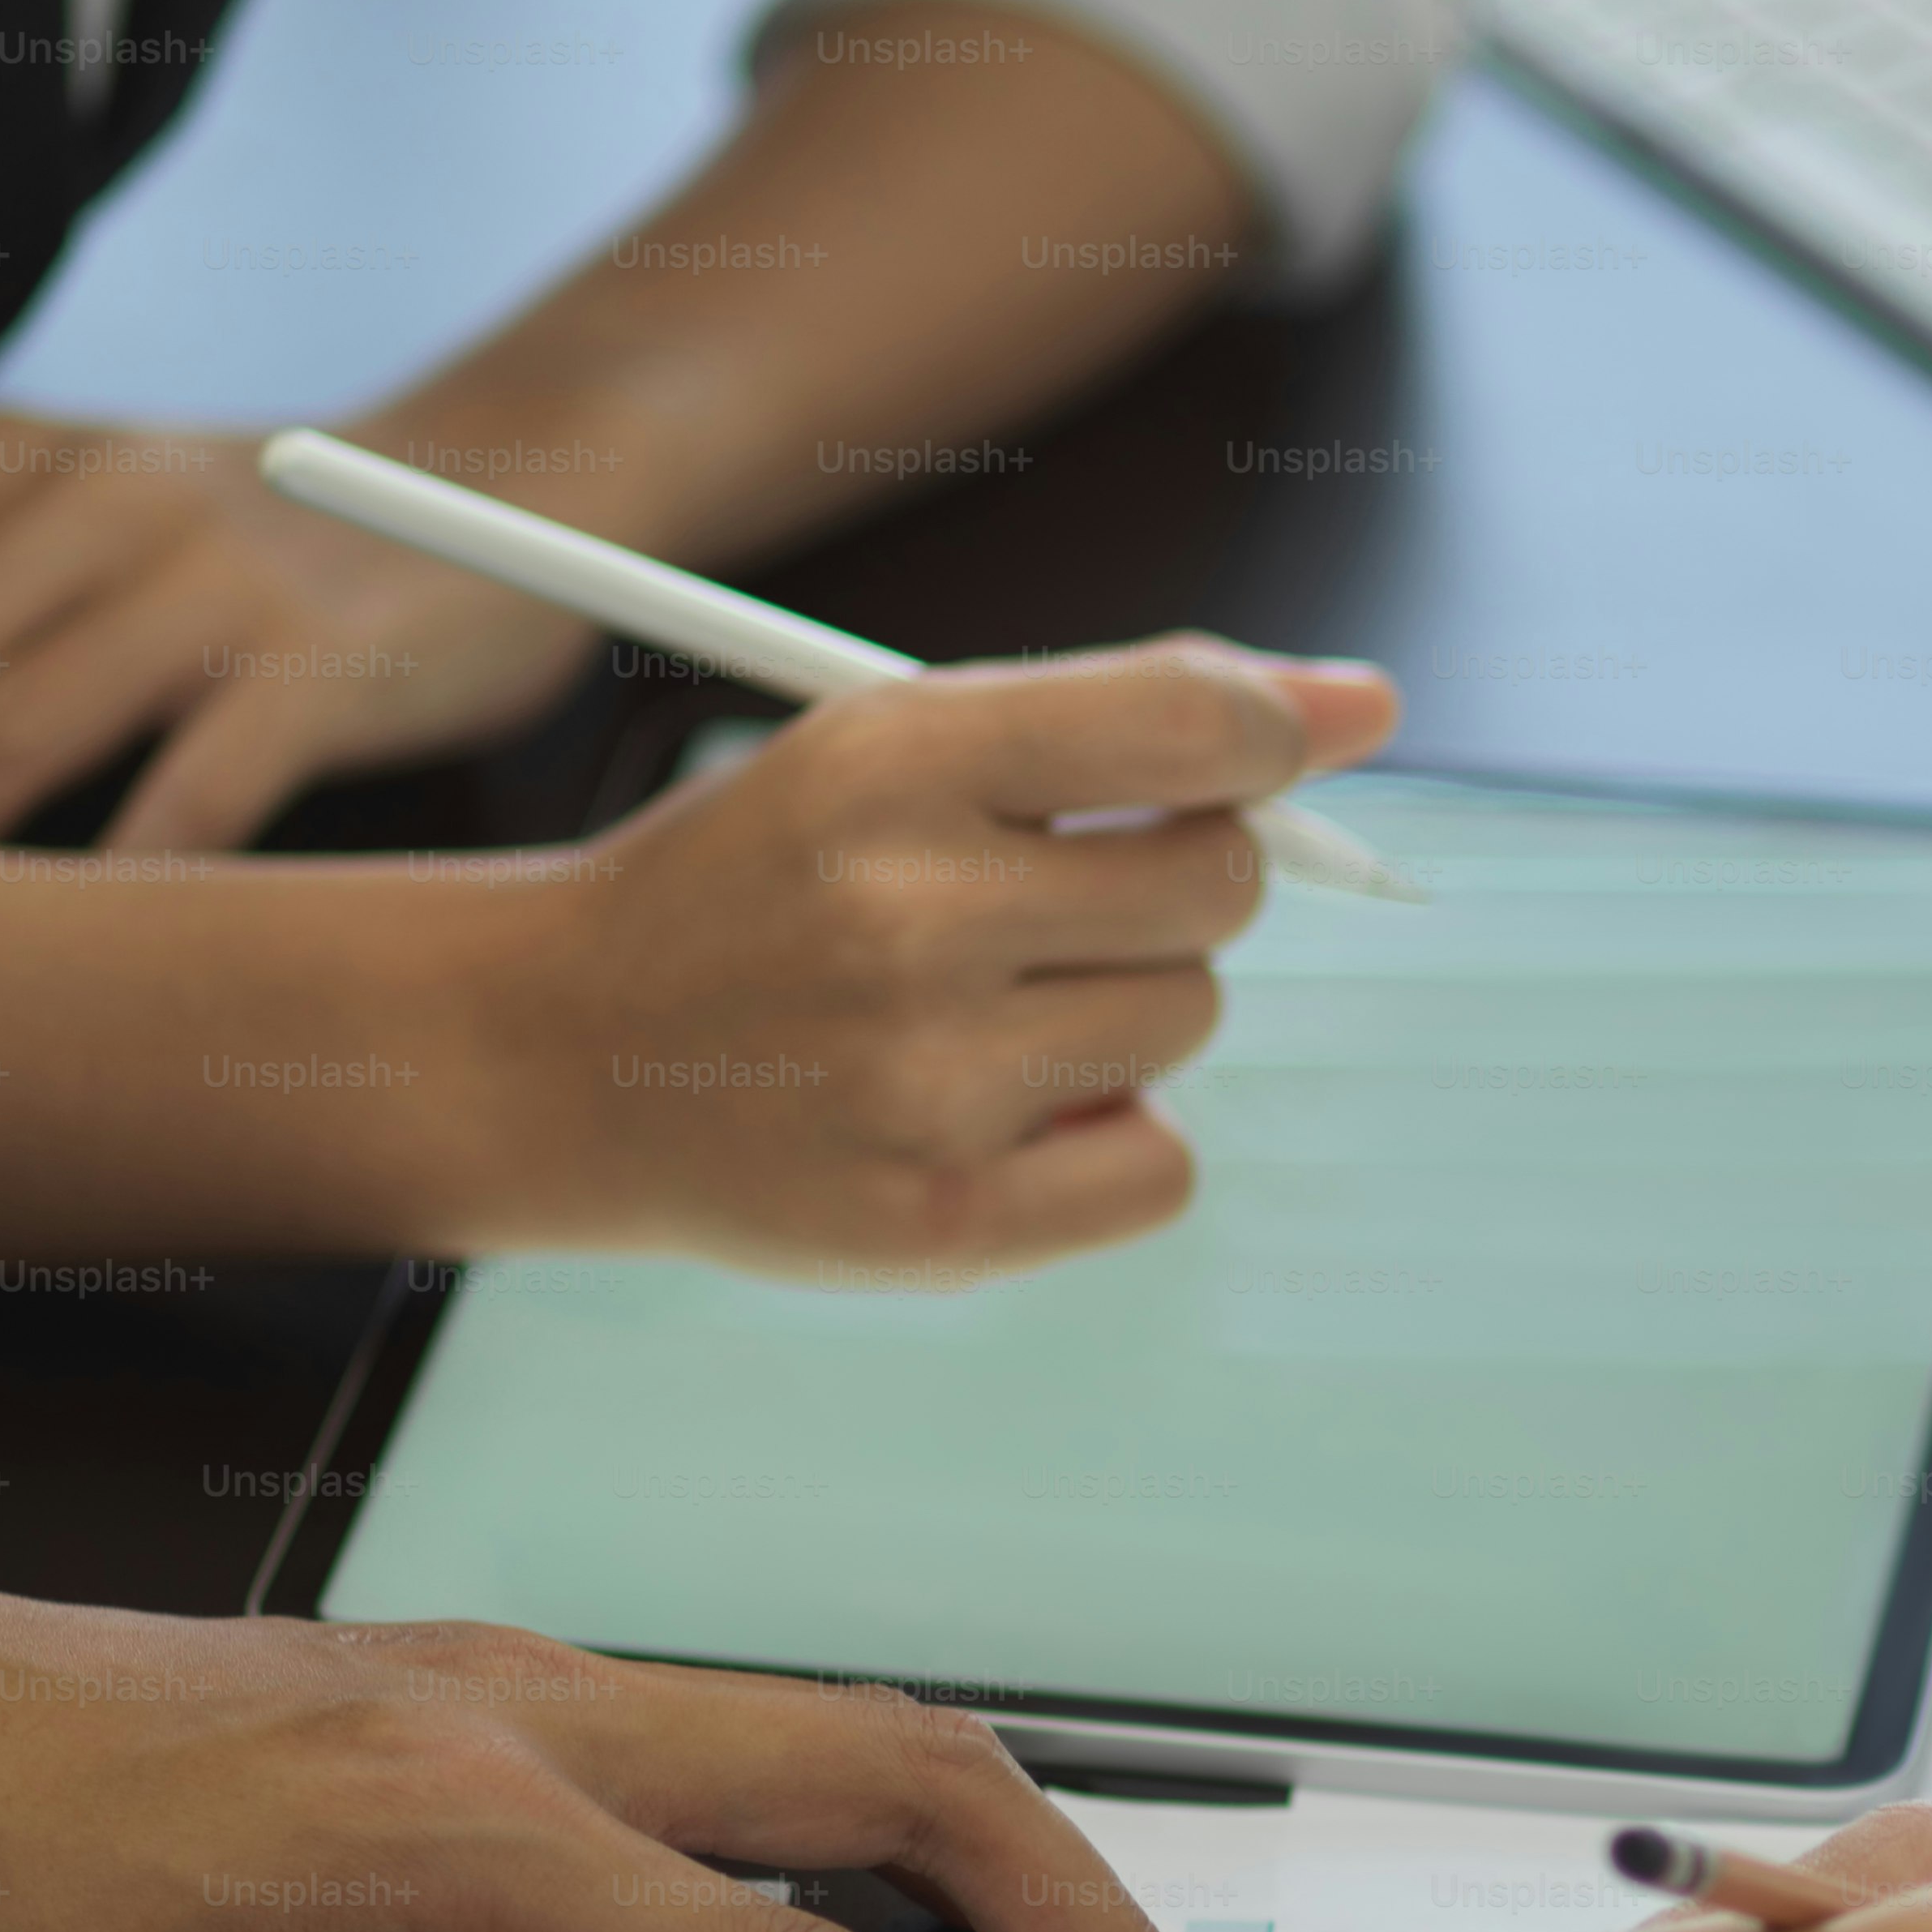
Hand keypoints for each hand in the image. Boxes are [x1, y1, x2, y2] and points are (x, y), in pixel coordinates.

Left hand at [0, 414, 599, 849]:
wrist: (510, 476)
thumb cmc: (250, 541)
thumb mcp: (69, 526)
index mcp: (7, 455)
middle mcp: (90, 500)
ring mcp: (209, 582)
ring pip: (5, 731)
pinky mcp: (318, 669)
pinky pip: (189, 799)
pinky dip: (117, 890)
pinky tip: (65, 966)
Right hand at [483, 631, 1400, 1277]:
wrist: (565, 1054)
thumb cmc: (772, 887)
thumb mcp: (900, 748)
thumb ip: (1132, 713)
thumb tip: (1366, 706)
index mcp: (891, 761)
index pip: (1187, 724)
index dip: (1269, 736)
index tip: (1271, 755)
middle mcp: (903, 916)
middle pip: (1217, 883)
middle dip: (1169, 886)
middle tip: (1041, 906)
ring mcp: (918, 1082)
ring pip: (1189, 1020)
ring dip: (1125, 1014)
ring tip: (977, 1015)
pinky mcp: (937, 1226)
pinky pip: (1163, 1166)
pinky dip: (1109, 1146)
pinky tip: (992, 1118)